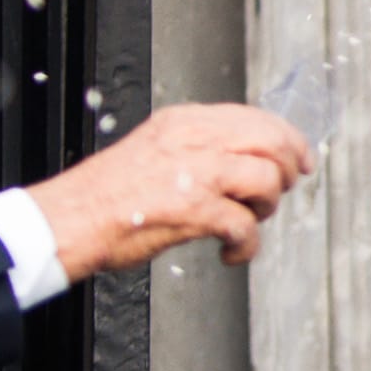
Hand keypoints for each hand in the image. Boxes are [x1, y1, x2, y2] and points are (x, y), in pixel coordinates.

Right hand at [31, 104, 313, 279]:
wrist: (69, 220)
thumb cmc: (107, 194)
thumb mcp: (156, 149)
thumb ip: (198, 147)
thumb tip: (244, 157)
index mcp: (185, 122)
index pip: (255, 118)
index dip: (288, 139)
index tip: (301, 158)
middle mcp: (194, 140)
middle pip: (272, 142)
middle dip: (286, 171)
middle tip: (279, 194)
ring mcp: (195, 173)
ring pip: (266, 179)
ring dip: (266, 207)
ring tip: (248, 221)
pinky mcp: (194, 209)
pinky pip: (245, 227)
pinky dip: (246, 246)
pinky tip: (230, 252)